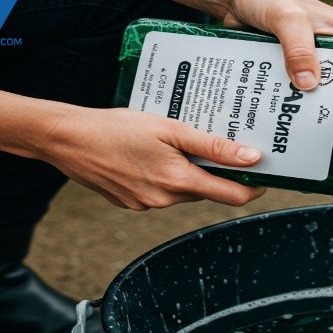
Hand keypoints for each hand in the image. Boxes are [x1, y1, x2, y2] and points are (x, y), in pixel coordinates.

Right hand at [43, 106, 265, 209]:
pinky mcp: (132, 203)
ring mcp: (147, 205)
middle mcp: (165, 200)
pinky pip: (162, 193)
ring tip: (180, 144)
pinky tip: (154, 155)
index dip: (254, 187)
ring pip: (184, 191)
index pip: (232, 196)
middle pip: (208, 191)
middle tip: (222, 145)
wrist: (66, 139)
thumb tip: (251, 158)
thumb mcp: (170, 129)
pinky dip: (167, 176)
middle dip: (218, 173)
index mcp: (178, 181)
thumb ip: (213, 146)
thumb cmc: (115, 128)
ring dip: (190, 172)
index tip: (266, 175)